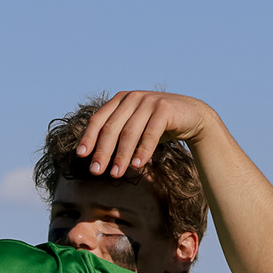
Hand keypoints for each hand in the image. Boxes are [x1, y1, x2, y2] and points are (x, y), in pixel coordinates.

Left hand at [76, 91, 219, 178]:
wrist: (190, 116)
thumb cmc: (157, 125)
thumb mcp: (134, 128)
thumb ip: (117, 135)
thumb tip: (95, 159)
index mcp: (119, 100)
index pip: (98, 120)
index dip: (88, 138)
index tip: (81, 156)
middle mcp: (131, 97)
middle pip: (111, 128)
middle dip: (102, 151)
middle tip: (96, 171)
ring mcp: (148, 101)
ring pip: (129, 132)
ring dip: (121, 156)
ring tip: (116, 174)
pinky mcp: (164, 108)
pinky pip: (150, 133)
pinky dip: (143, 151)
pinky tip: (137, 166)